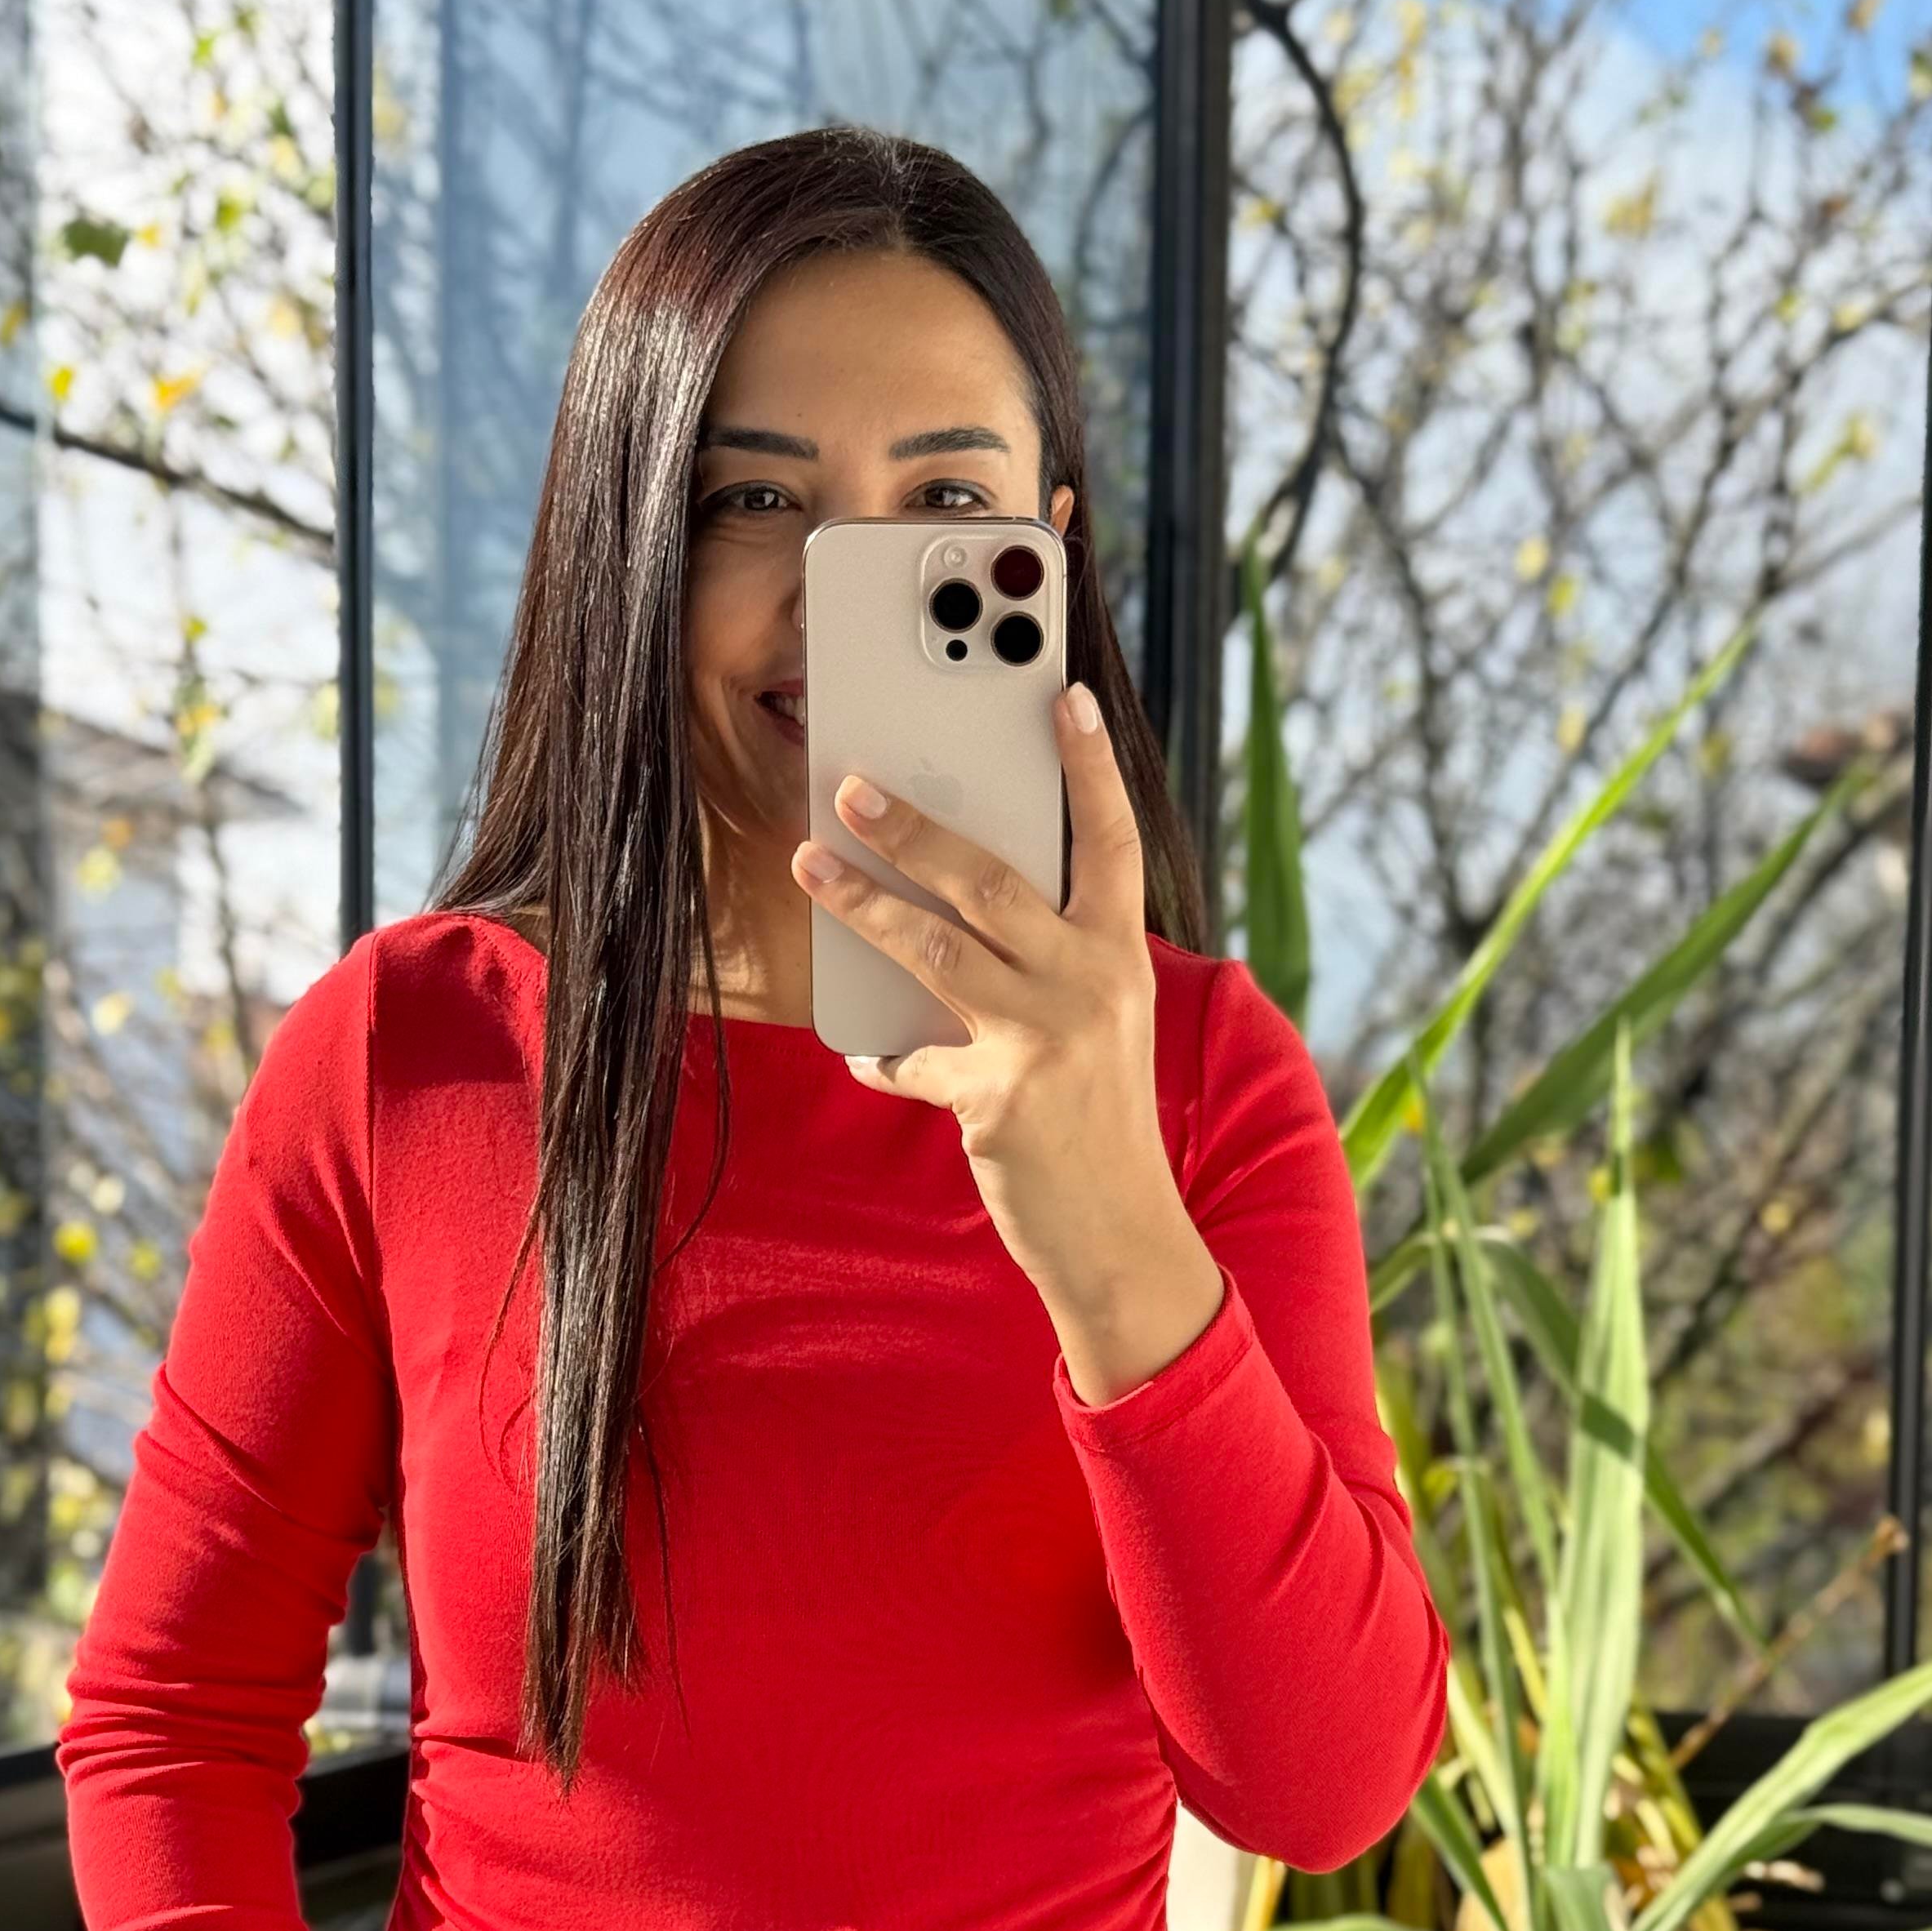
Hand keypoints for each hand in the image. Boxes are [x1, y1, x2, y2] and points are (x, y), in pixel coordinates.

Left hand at [789, 681, 1213, 1350]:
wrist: (1120, 1235)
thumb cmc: (1100, 1119)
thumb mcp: (1100, 1023)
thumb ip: (1050, 961)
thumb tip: (955, 905)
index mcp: (1121, 956)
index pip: (1113, 840)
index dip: (1091, 767)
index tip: (1066, 695)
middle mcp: (1093, 984)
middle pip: (993, 879)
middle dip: (915, 826)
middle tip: (853, 784)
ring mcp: (1046, 1040)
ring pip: (935, 948)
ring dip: (862, 904)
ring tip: (809, 865)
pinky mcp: (998, 1097)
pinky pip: (912, 1060)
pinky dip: (883, 1055)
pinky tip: (862, 1049)